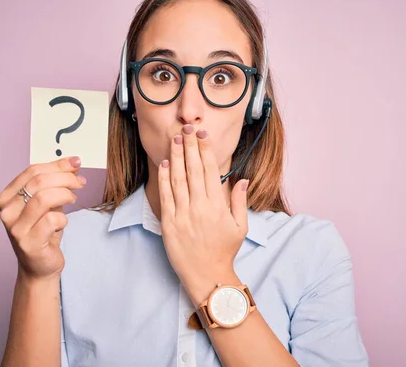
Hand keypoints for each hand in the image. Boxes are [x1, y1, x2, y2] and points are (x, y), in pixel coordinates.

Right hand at [0, 156, 85, 280]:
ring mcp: (15, 228)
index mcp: (7, 197)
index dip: (57, 164)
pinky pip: (51, 220)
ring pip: (44, 198)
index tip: (76, 162)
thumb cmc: (44, 232)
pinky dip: (63, 219)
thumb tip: (73, 164)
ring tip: (73, 199)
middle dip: (65, 178)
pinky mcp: (27, 242)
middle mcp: (6, 211)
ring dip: (65, 195)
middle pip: (39, 182)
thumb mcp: (48, 204)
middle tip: (80, 182)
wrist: (40, 267)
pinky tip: (62, 223)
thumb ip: (56, 184)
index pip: (32, 171)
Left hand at [157, 124, 248, 303]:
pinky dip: (164, 178)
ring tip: (175, 139)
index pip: (211, 171)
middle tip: (187, 129)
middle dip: (190, 147)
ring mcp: (183, 214)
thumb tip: (241, 179)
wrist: (208, 276)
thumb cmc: (225, 251)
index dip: (206, 151)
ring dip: (176, 157)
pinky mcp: (169, 223)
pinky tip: (165, 163)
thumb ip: (239, 201)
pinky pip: (166, 196)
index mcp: (218, 206)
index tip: (203, 135)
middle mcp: (200, 207)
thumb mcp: (240, 227)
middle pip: (193, 170)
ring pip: (178, 179)